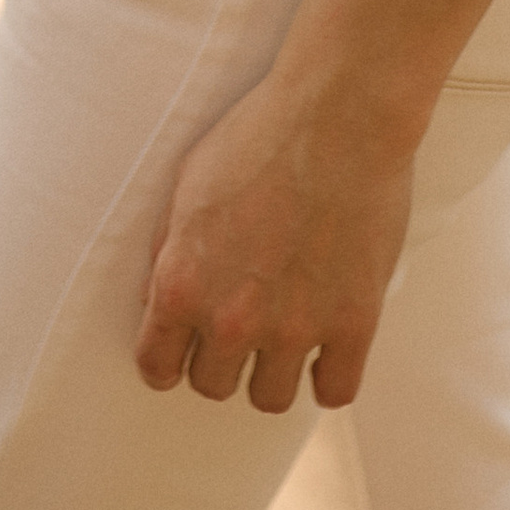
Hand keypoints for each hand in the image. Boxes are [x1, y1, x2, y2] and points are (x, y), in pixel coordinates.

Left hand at [135, 63, 413, 416]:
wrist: (339, 112)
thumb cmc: (260, 133)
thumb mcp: (187, 182)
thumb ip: (168, 250)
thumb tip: (157, 301)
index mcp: (182, 284)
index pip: (157, 368)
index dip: (169, 361)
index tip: (185, 351)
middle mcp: (231, 319)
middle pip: (213, 385)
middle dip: (222, 357)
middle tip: (242, 323)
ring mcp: (294, 327)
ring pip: (270, 398)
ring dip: (274, 370)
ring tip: (285, 334)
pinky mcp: (353, 323)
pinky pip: (336, 392)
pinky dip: (329, 375)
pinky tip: (328, 346)